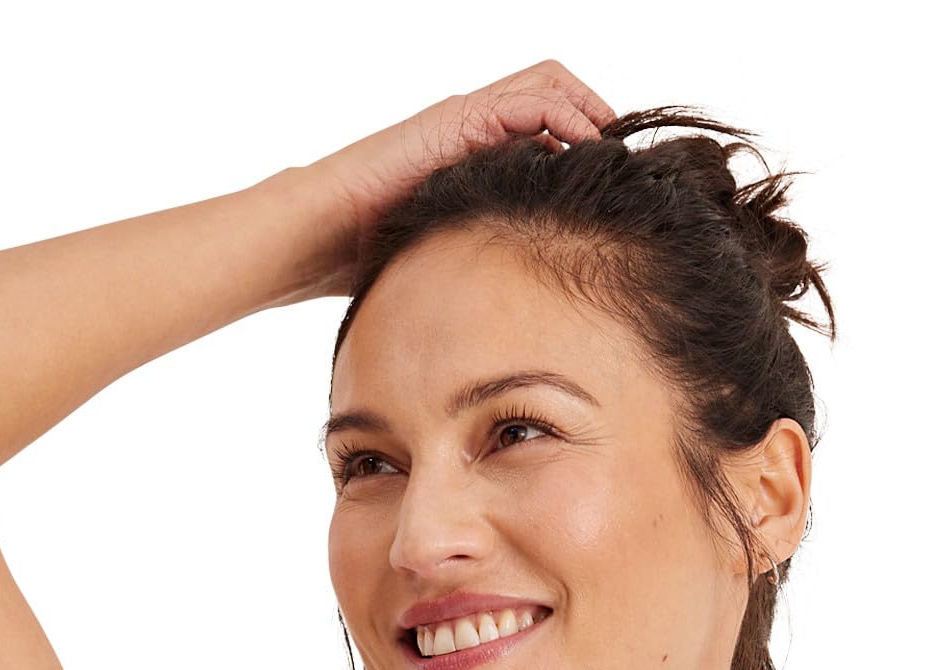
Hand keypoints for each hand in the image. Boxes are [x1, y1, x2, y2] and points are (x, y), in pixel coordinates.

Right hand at [286, 61, 618, 301]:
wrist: (323, 234)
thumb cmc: (371, 254)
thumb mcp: (448, 255)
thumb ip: (484, 256)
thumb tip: (524, 308)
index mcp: (475, 155)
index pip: (546, 128)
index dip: (585, 144)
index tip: (614, 182)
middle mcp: (475, 128)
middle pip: (555, 93)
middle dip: (596, 117)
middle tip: (624, 160)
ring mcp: (466, 119)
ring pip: (548, 83)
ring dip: (589, 108)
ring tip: (613, 148)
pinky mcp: (458, 120)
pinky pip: (529, 101)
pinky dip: (566, 117)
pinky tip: (586, 147)